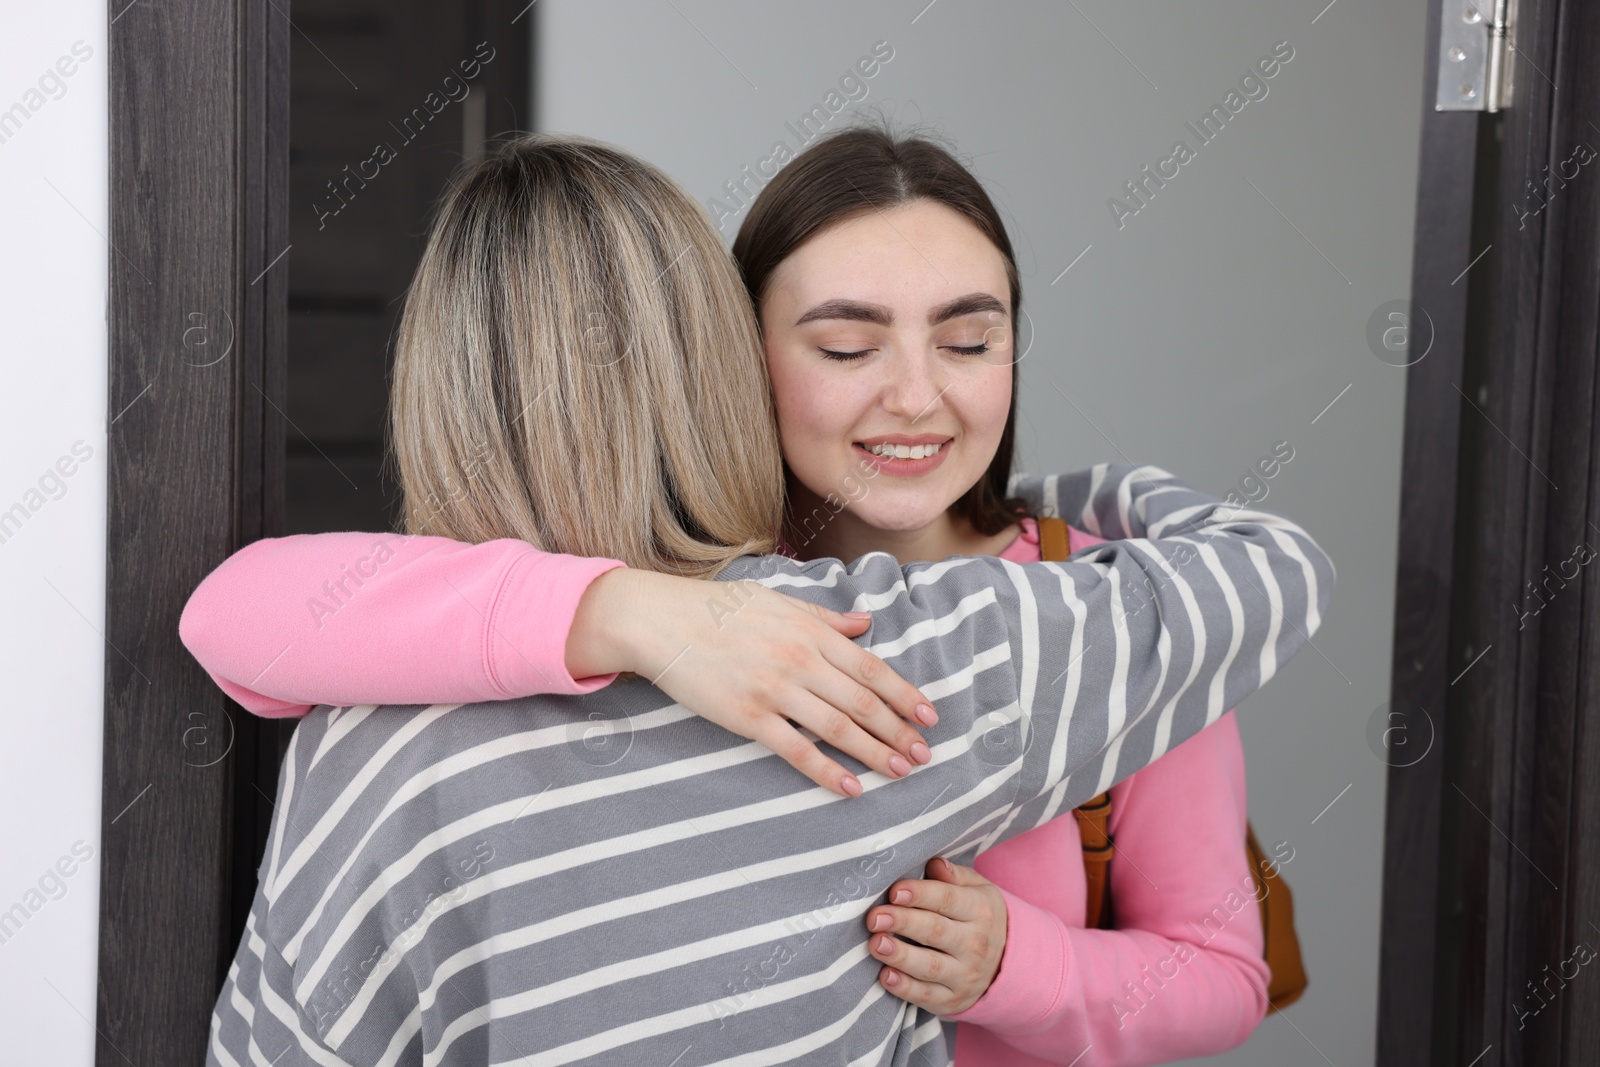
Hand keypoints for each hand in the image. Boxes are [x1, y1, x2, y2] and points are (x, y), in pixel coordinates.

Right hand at [567, 569, 938, 796]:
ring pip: (839, 728)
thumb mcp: (779, 602)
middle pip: (862, 703)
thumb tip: (865, 624)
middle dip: (899, 731)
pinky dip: (828, 771)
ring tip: (901, 772)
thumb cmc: (719, 608)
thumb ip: (825, 618)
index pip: (871, 668)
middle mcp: (801, 661)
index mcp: (811, 631)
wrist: (662, 621)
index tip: (929, 717)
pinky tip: (852, 787)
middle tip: (925, 755)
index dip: (904, 695)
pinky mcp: (748, 717)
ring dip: (876, 753)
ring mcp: (775, 691)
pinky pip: (797, 750)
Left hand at [867, 858, 1006, 1014]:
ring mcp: (965, 975)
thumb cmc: (978, 916)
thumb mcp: (977, 889)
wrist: (1006, 964)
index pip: (948, 900)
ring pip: (929, 966)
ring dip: (900, 956)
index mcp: (980, 910)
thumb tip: (934, 863)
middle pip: (935, 931)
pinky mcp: (951, 1000)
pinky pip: (926, 996)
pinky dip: (905, 988)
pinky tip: (886, 976)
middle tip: (874, 917)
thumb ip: (955, 876)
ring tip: (876, 944)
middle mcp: (975, 944)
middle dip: (903, 923)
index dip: (920, 894)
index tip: (895, 891)